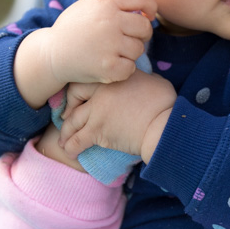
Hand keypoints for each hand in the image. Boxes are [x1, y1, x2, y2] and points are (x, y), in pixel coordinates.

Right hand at [14, 0, 156, 108]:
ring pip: (139, 49)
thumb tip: (144, 5)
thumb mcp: (90, 5)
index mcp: (106, 3)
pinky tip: (110, 65)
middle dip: (141, 34)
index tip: (147, 15)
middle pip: (145, 27)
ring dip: (130, 53)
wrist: (52, 54)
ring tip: (113, 52)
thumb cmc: (74, 28)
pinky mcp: (109, 67)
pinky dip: (123, 69)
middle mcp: (110, 22)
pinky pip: (131, 68)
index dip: (150, 6)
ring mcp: (110, 45)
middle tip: (128, 38)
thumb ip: (114, 2)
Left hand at [59, 70, 176, 163]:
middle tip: (66, 119)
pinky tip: (70, 151)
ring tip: (64, 141)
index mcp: (113, 77)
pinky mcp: (98, 132)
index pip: (86, 80)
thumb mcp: (152, 80)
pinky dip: (71, 146)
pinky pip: (77, 140)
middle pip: (73, 97)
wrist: (164, 125)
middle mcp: (101, 91)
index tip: (78, 100)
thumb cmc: (164, 103)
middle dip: (67, 110)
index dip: (78, 91)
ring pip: (72, 121)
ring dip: (66, 132)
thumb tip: (139, 81)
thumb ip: (138, 79)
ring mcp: (97, 112)